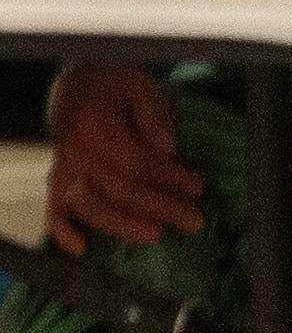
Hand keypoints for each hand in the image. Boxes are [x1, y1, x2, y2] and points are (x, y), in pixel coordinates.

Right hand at [45, 62, 202, 254]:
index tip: (198, 188)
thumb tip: (169, 150)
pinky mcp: (57, 181)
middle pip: (118, 189)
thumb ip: (155, 117)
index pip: (137, 162)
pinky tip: (82, 249)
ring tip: (156, 236)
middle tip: (193, 221)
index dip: (170, 178)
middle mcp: (73, 151)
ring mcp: (62, 169)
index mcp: (94, 124)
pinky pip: (52, 212)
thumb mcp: (140, 86)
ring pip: (89, 206)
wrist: (78, 83)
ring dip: (124, 226)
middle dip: (159, 208)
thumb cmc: (115, 85)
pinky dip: (62, 233)